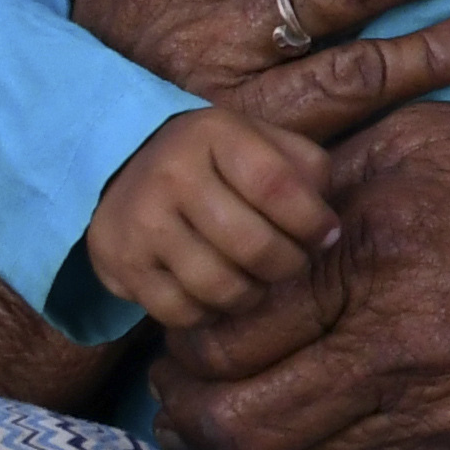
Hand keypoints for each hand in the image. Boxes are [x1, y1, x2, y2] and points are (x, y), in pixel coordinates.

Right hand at [88, 106, 342, 328]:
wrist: (123, 164)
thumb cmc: (215, 159)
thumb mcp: (261, 141)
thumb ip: (305, 169)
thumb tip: (326, 228)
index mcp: (214, 136)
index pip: (278, 187)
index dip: (313, 222)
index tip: (325, 235)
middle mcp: (172, 176)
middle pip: (252, 245)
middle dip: (288, 264)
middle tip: (291, 262)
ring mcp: (143, 223)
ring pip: (220, 286)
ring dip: (253, 294)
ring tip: (257, 280)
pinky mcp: (123, 264)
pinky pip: (182, 312)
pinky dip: (210, 313)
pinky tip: (216, 293)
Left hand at [158, 101, 449, 449]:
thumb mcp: (425, 135)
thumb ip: (318, 172)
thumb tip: (228, 206)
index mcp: (372, 255)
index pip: (220, 328)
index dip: (181, 334)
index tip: (183, 328)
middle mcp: (401, 348)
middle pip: (234, 422)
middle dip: (187, 413)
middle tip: (183, 395)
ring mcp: (445, 421)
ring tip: (229, 435)